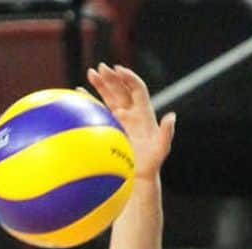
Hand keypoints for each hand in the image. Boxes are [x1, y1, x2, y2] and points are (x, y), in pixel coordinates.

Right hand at [86, 63, 174, 179]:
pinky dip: (90, 100)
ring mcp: (119, 119)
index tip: (119, 70)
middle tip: (101, 68)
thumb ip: (167, 133)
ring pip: (109, 96)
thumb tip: (171, 117)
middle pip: (121, 89)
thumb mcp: (161, 150)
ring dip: (100, 84)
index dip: (129, 78)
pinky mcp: (109, 127)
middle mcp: (131, 112)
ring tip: (91, 73)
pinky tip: (80, 92)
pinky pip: (99, 110)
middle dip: (112, 77)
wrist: (138, 177)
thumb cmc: (152, 164)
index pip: (137, 89)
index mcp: (143, 113)